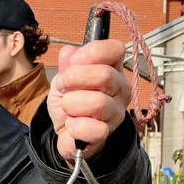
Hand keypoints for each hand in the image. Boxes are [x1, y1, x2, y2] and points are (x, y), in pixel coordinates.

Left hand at [46, 40, 131, 166]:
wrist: (66, 132)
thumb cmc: (71, 102)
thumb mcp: (64, 79)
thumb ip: (67, 65)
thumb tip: (68, 52)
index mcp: (113, 69)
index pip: (115, 49)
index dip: (91, 53)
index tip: (73, 62)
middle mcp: (120, 89)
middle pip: (105, 75)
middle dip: (74, 79)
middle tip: (63, 86)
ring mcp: (117, 112)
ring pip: (98, 102)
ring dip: (72, 104)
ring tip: (68, 107)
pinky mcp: (107, 133)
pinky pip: (93, 128)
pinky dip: (75, 126)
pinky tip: (72, 124)